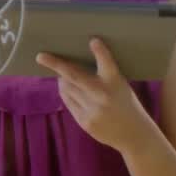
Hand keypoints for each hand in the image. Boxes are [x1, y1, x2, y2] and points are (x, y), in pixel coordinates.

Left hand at [35, 38, 151, 152]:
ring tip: (64, 77)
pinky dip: (66, 93)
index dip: (100, 52)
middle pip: (75, 76)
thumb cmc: (125, 104)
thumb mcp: (120, 86)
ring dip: (62, 80)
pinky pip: (68, 102)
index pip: (108, 64)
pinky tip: (69, 90)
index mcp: (115, 82)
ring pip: (66, 88)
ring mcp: (93, 109)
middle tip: (41, 56)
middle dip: (56, 64)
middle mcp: (103, 95)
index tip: (93, 40)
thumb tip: (74, 65)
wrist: (134, 134)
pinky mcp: (85, 121)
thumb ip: (103, 76)